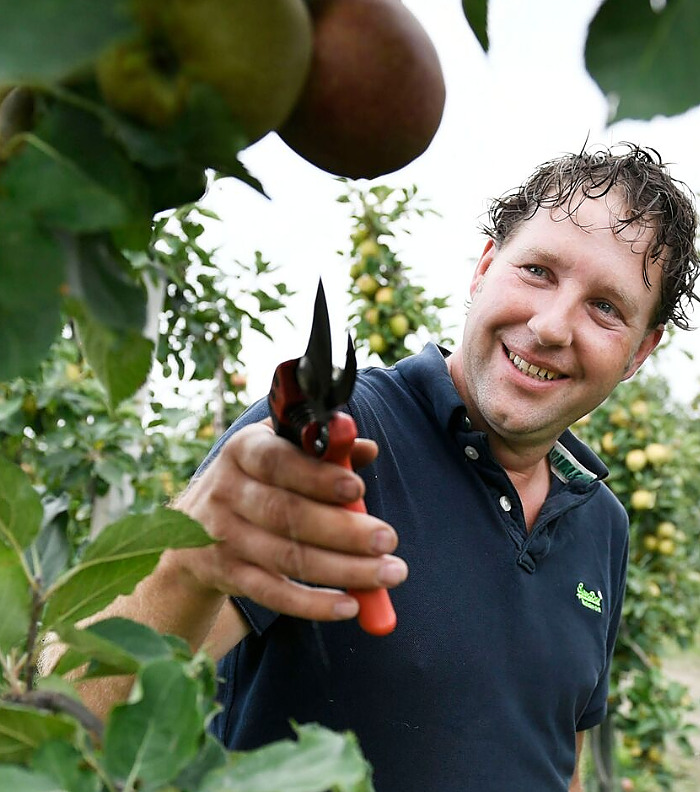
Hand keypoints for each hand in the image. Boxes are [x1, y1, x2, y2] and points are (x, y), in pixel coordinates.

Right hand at [167, 421, 407, 622]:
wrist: (190, 529)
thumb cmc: (254, 481)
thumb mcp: (278, 453)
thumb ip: (322, 449)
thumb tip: (366, 448)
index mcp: (243, 451)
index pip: (277, 461)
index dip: (316, 476)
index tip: (357, 488)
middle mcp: (227, 491)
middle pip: (286, 514)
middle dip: (342, 529)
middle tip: (388, 540)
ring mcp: (223, 537)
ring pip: (286, 558)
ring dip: (343, 570)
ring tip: (388, 574)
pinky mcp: (228, 574)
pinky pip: (273, 593)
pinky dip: (313, 604)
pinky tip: (350, 605)